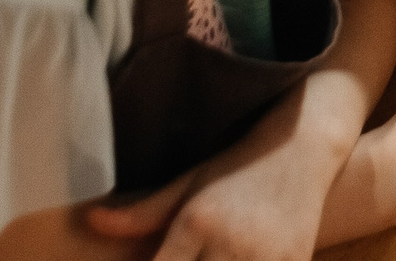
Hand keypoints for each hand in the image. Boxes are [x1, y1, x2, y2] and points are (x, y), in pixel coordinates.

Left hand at [83, 98, 345, 260]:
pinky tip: (236, 260)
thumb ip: (142, 212)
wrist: (303, 146)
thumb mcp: (190, 182)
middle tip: (187, 257)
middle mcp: (230, 243)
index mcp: (196, 223)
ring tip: (211, 257)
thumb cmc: (237, 166)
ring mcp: (265, 258)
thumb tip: (91, 222)